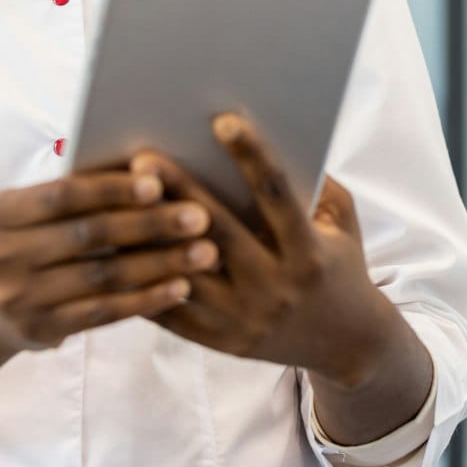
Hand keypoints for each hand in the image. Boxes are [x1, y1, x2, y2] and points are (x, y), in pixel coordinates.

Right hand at [0, 170, 221, 354]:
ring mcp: (20, 298)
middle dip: (150, 225)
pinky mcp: (41, 330)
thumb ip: (74, 195)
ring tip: (204, 253)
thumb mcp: (29, 213)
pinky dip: (146, 299)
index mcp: (0, 213)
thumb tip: (147, 164)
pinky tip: (180, 288)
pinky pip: (104, 313)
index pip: (63, 195)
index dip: (112, 189)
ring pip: (103, 277)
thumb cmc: (26, 242)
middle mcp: (3, 256)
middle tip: (200, 217)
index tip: (159, 183)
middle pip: (89, 235)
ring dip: (160, 264)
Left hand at [132, 114, 405, 390]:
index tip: (223, 121)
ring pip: (187, 275)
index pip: (276, 195)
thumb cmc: (342, 266)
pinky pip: (176, 314)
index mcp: (308, 253)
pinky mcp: (225, 343)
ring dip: (151, 240)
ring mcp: (248, 319)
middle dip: (180, 191)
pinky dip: (146, 284)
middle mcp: (277, 287)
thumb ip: (319, 183)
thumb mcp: (344, 223)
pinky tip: (119, 254)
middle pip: (218, 231)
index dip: (251, 156)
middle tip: (143, 159)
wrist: (349, 345)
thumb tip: (279, 136)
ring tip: (117, 206)